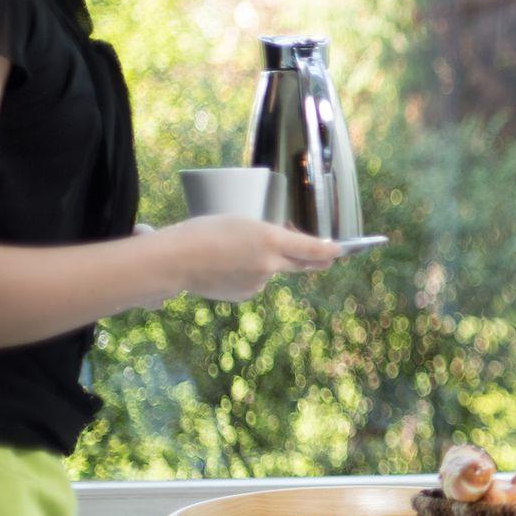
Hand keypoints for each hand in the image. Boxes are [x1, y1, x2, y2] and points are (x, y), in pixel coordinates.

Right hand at [158, 216, 340, 302]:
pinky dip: (247, 274)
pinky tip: (225, 267)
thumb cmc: (203, 231)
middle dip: (315, 260)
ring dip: (264, 262)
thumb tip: (282, 246)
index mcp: (270, 240)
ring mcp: (259, 282)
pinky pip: (255, 281)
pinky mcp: (246, 294)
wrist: (175, 261)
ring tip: (231, 251)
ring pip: (271, 270)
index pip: (312, 248)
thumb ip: (267, 235)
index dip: (329, 250)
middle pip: (301, 263)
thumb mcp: (241, 222)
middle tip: (327, 257)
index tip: (340, 250)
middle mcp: (270, 264)